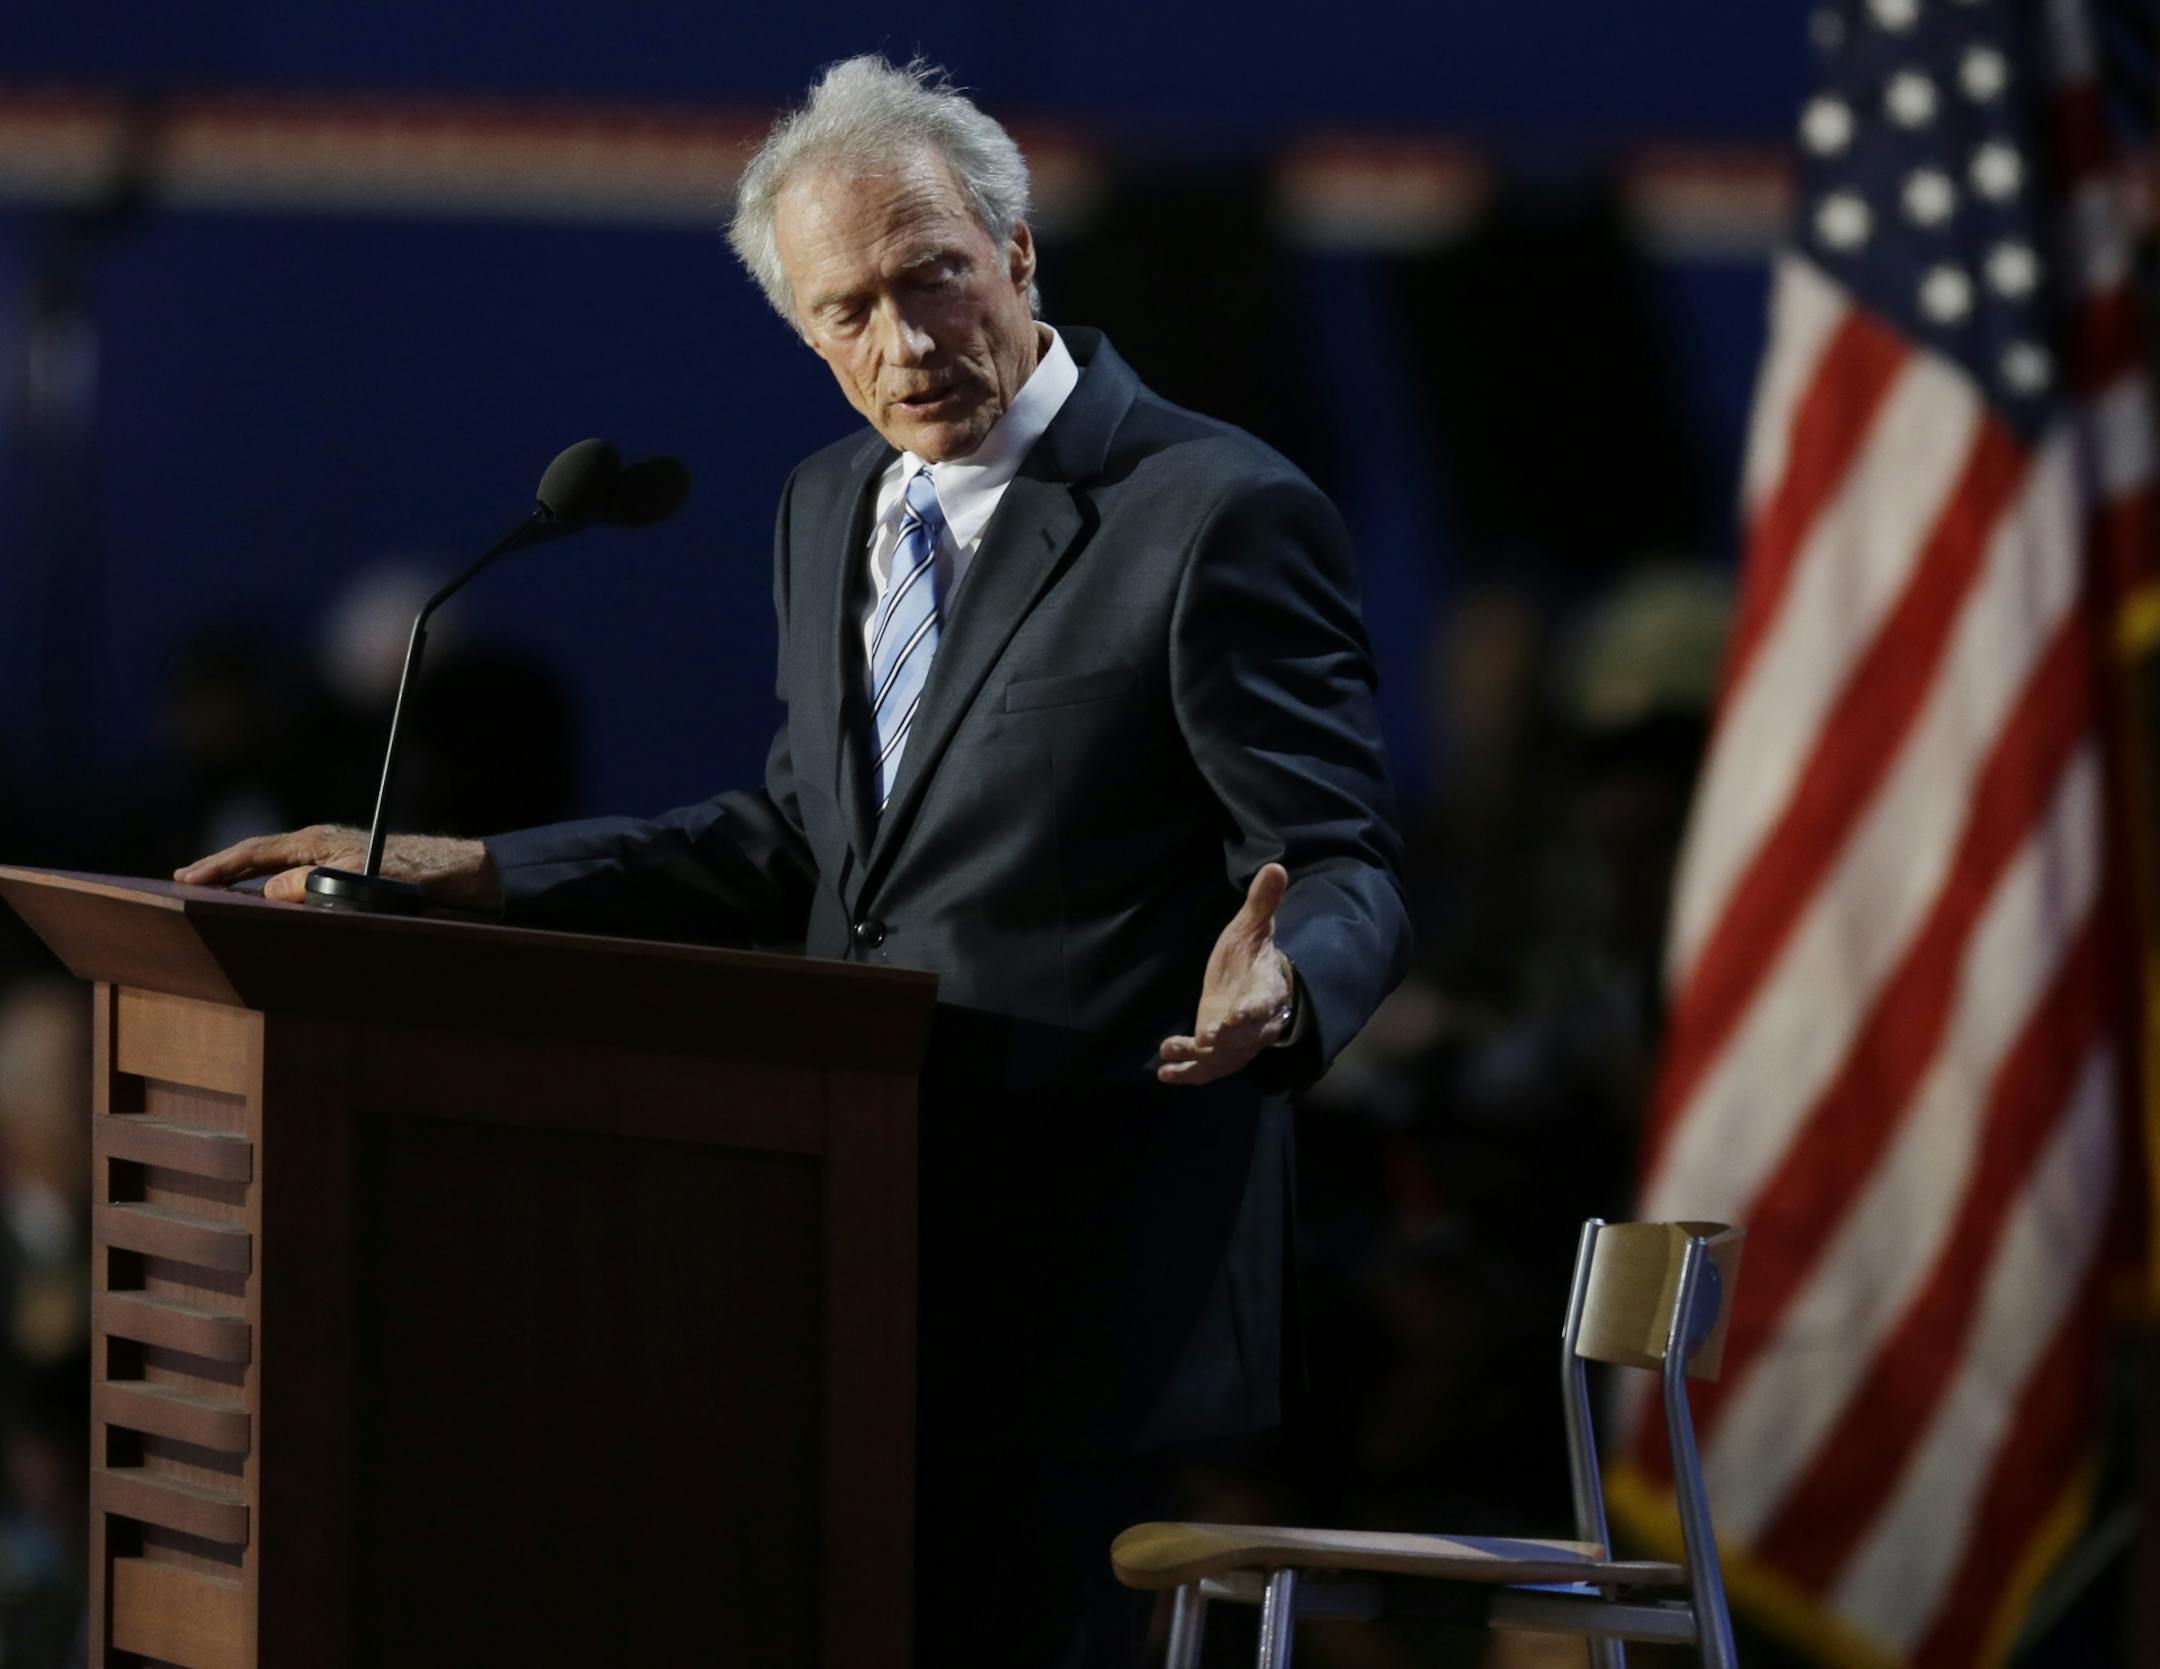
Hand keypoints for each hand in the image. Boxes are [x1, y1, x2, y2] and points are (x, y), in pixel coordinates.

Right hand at [174, 825, 502, 909]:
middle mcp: (320, 844)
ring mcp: (333, 856)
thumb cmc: (414, 874)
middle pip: (259, 856)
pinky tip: (267, 901)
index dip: (217, 866)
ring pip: (277, 867)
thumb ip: (314, 886)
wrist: (462, 872)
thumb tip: (268, 892)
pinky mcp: (348, 871)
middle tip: (184, 880)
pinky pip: (299, 879)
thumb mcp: (360, 881)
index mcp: (316, 840)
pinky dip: (274, 888)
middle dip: (222, 868)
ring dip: (245, 879)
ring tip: (214, 891)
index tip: (184, 878)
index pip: (255, 852)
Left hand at [1158, 862, 1295, 1085]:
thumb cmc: (1252, 956)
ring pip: (1225, 1057)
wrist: (1258, 985)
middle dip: (1226, 1040)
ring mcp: (1240, 1043)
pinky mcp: (1221, 1054)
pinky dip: (1187, 1072)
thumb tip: (1275, 865)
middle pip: (1246, 1037)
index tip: (1235, 1017)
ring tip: (1173, 1054)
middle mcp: (1258, 1023)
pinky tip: (1164, 1072)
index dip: (1251, 1011)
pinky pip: (1207, 1068)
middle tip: (1206, 1039)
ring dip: (1200, 1059)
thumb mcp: (1252, 927)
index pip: (1263, 1002)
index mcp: (1268, 989)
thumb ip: (1262, 903)